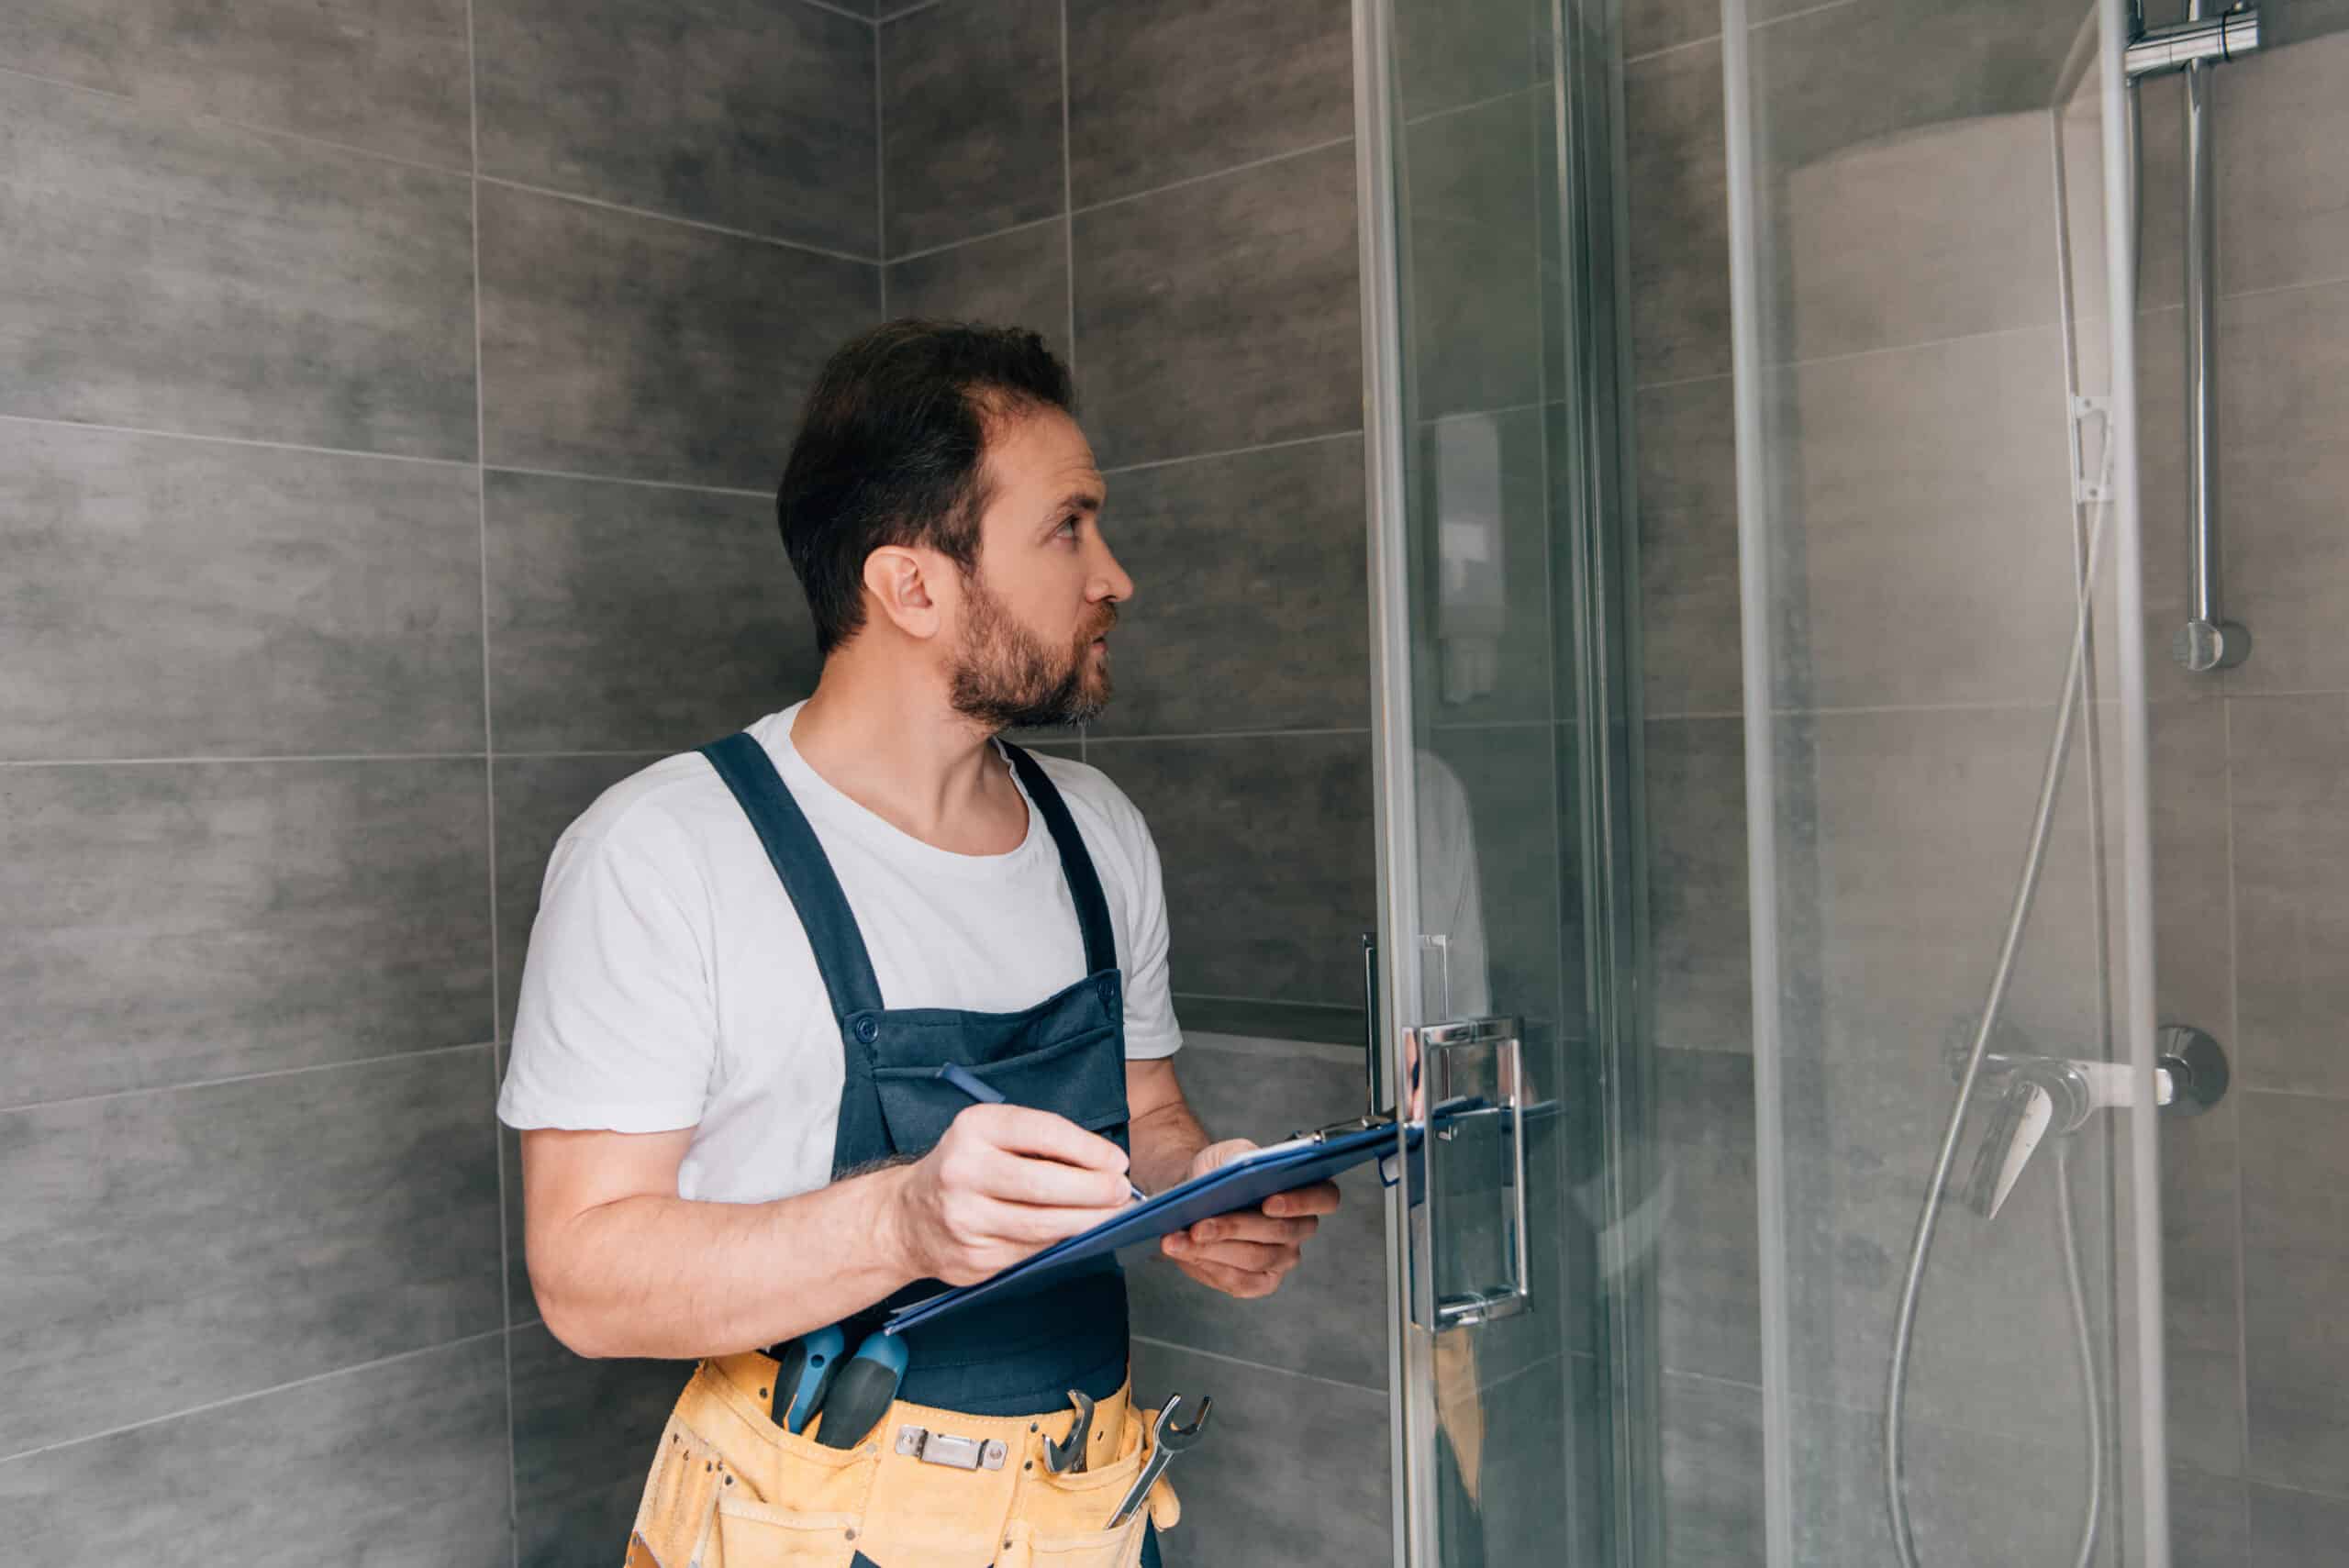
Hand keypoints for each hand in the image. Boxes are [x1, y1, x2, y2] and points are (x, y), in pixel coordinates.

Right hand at [886, 1105, 1135, 1285]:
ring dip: (1087, 1222)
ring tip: (1112, 1215)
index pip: (1041, 1132)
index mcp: (973, 1129)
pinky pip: (1030, 1251)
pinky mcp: (973, 1258)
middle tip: (1122, 1192)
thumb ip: (1039, 1144)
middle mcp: (964, 1171)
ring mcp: (965, 1219)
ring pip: (1042, 1225)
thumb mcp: (990, 1135)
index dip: (1087, 1149)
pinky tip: (1075, 1234)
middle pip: (1044, 1184)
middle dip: (1094, 1190)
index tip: (1116, 1161)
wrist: (907, 1219)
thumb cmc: (964, 1168)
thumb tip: (1103, 1166)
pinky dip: (1059, 1242)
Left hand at [1158, 1139, 1341, 1298]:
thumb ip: (1237, 1158)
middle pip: (1279, 1232)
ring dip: (1212, 1249)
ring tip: (1178, 1239)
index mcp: (1306, 1191)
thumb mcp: (1227, 1154)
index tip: (1269, 1202)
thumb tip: (1234, 1179)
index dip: (1301, 1202)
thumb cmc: (1218, 1173)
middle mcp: (1300, 1229)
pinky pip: (1238, 1281)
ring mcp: (1282, 1259)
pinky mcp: (1260, 1282)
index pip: (1325, 1198)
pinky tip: (1181, 1252)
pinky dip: (1207, 1265)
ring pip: (1253, 1258)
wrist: (1194, 1198)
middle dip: (1235, 1228)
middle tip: (1199, 1225)